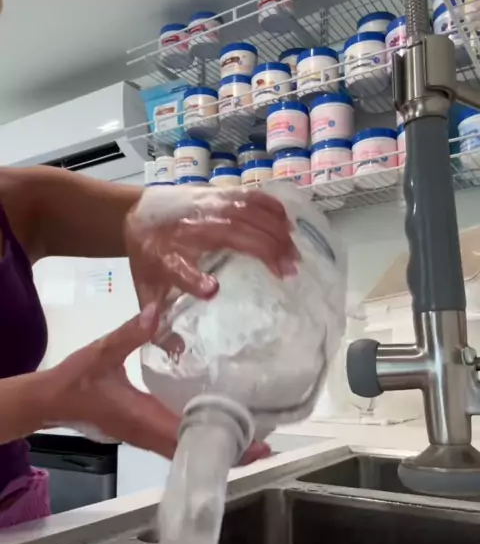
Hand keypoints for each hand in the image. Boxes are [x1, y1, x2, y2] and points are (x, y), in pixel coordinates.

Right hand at [42, 304, 269, 462]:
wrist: (50, 401)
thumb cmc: (75, 380)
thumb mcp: (102, 351)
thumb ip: (130, 333)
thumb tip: (156, 311)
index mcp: (141, 418)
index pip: (188, 437)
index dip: (221, 443)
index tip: (253, 445)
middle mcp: (147, 434)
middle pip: (194, 451)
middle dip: (228, 450)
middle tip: (264, 442)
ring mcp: (144, 436)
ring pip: (186, 450)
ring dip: (215, 447)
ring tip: (248, 436)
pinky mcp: (141, 432)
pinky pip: (175, 443)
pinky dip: (198, 438)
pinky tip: (214, 424)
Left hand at [125, 185, 299, 310]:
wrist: (136, 212)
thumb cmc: (148, 256)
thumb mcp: (147, 289)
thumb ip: (157, 317)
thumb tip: (169, 349)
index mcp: (167, 256)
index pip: (179, 269)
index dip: (194, 280)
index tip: (213, 290)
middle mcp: (188, 228)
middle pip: (230, 234)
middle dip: (263, 250)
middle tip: (290, 272)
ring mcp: (206, 206)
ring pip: (246, 213)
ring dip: (274, 232)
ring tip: (294, 254)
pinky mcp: (217, 194)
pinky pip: (248, 197)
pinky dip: (271, 209)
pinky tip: (288, 226)